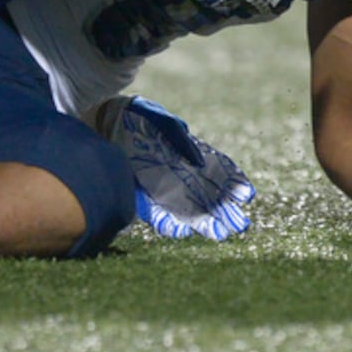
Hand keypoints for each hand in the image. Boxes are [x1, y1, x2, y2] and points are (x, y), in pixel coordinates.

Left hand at [98, 96, 254, 240]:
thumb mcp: (164, 123)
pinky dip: (170, 224)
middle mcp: (178, 174)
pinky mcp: (142, 196)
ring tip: (219, 233)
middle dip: (223, 212)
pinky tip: (183, 231)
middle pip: (205, 197)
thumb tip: (199, 162)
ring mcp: (161, 186)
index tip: (246, 194)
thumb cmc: (139, 117)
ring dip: (202, 223)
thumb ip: (181, 140)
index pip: (217, 173)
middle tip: (240, 225)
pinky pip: (158, 215)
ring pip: (186, 210)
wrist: (106, 120)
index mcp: (188, 156)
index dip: (232, 184)